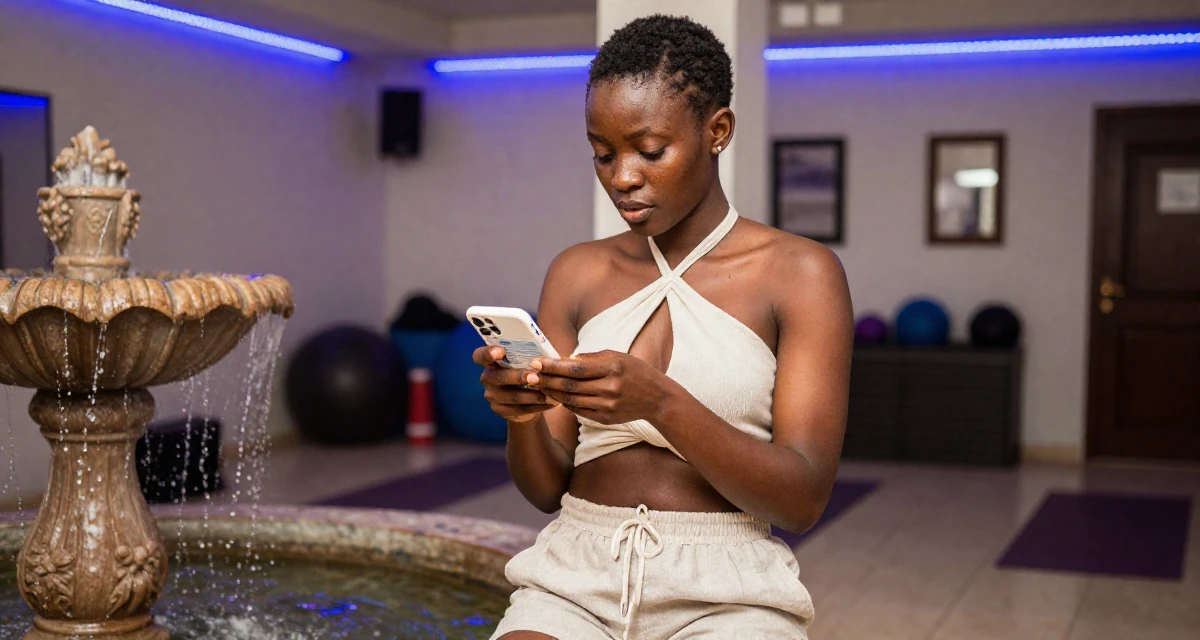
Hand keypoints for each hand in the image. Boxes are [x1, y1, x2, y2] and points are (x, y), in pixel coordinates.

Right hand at [474, 346, 557, 423]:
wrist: (525, 399)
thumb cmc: (526, 372)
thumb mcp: (526, 362)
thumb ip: (529, 357)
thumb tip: (545, 355)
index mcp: (491, 361)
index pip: (480, 355)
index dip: (488, 353)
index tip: (500, 352)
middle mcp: (487, 377)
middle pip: (499, 377)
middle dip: (518, 377)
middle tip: (536, 377)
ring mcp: (491, 395)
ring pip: (512, 396)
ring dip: (532, 395)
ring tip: (548, 393)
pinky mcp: (499, 410)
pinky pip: (519, 409)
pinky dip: (537, 406)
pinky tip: (551, 403)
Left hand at [532, 350, 670, 424]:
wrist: (657, 399)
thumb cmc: (635, 372)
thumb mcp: (617, 357)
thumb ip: (591, 358)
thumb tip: (565, 360)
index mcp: (612, 368)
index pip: (575, 368)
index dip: (553, 366)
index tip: (536, 362)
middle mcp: (609, 389)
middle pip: (570, 386)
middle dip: (547, 380)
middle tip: (530, 375)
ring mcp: (607, 406)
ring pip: (571, 400)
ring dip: (552, 393)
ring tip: (539, 385)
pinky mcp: (605, 419)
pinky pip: (579, 411)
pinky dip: (565, 403)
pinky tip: (556, 396)